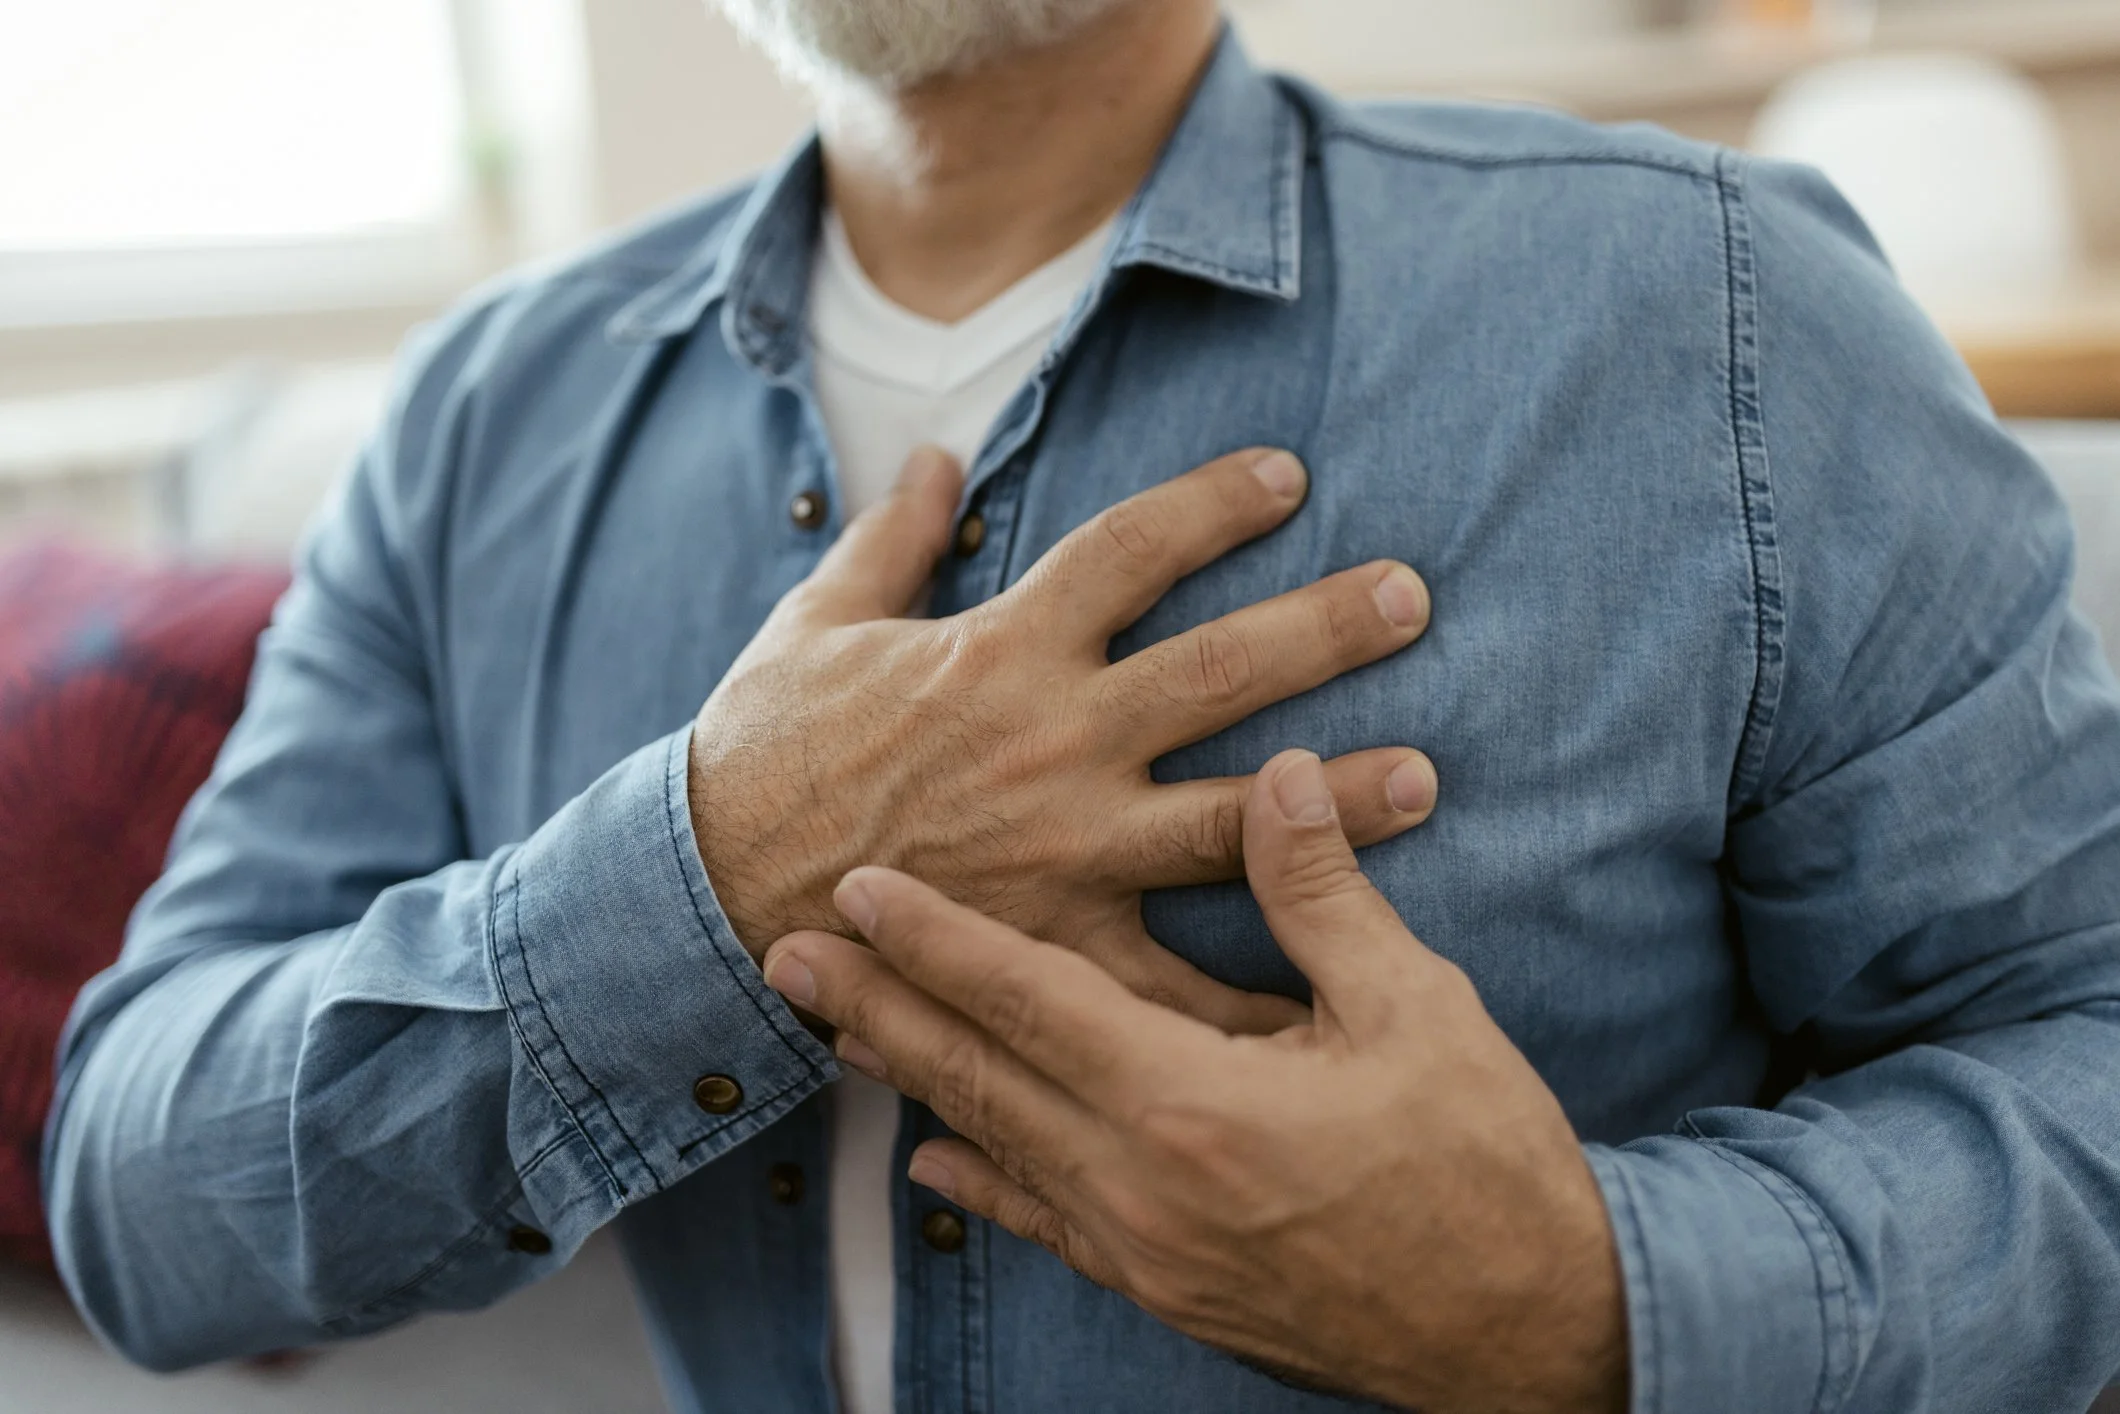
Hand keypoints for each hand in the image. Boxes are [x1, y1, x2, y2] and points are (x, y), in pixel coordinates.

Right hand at [691, 446, 1436, 1032]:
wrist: (710, 887)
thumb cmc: (761, 749)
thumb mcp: (817, 621)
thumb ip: (891, 536)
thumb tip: (936, 456)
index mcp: (1001, 647)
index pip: (1130, 548)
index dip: (1214, 503)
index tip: (1288, 476)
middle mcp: (1052, 738)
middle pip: (1216, 670)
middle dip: (1321, 630)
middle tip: (1412, 600)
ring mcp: (1064, 844)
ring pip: (1225, 814)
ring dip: (1330, 801)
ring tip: (1424, 782)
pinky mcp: (1054, 938)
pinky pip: (1166, 975)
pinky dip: (1242, 996)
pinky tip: (1320, 1002)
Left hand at [760, 750, 1628, 1413]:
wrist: (1529, 1335)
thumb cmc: (1484, 1166)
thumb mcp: (1417, 1011)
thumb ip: (1323, 894)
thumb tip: (1277, 775)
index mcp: (1192, 1105)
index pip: (1029, 1000)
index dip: (937, 939)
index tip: (861, 888)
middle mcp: (1141, 1185)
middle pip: (978, 1077)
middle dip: (877, 1008)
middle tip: (783, 954)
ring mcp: (1145, 1250)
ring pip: (995, 1148)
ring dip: (909, 1081)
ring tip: (834, 1032)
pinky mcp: (1167, 1289)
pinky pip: (1045, 1226)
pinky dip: (982, 1184)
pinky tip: (936, 1160)